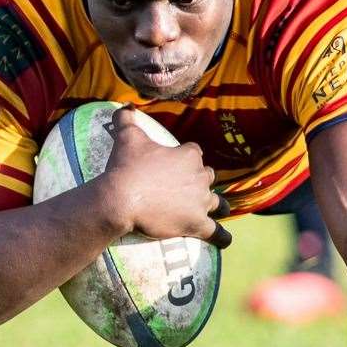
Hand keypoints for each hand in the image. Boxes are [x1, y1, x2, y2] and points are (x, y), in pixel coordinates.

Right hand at [99, 107, 232, 247]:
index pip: (195, 153)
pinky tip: (224, 240)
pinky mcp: (197, 224)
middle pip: (208, 177)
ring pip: (218, 203)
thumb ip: (127, 119)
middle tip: (188, 188)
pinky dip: (222, 237)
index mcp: (189, 155)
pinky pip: (217, 232)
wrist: (122, 198)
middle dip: (201, 181)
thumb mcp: (126, 137)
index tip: (178, 164)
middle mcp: (200, 177)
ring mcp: (201, 202)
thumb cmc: (126, 166)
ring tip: (218, 210)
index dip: (188, 158)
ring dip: (218, 205)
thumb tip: (125, 105)